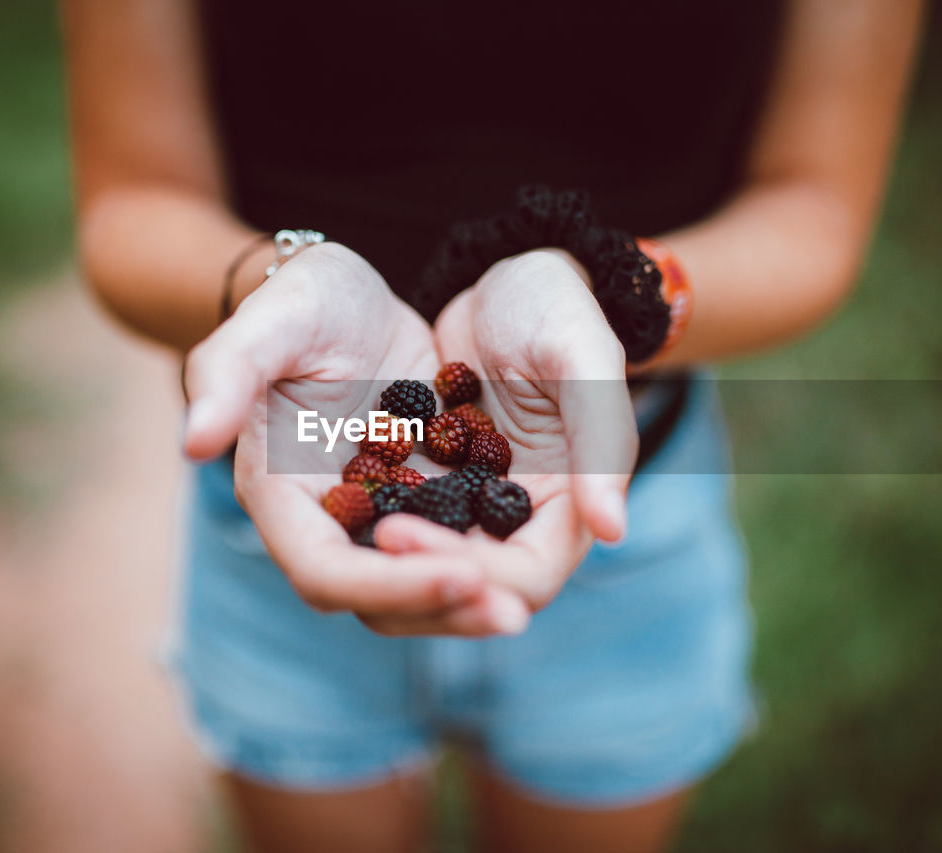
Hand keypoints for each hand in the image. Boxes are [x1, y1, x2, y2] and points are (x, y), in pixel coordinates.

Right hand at [182, 243, 529, 634]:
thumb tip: (192, 442)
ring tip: (523, 600)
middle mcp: (329, 521)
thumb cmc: (303, 300)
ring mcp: (381, 518)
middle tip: (509, 612)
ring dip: (473, 601)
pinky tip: (542, 554)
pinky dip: (493, 559)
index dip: (388, 585)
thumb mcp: (271, 319)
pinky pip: (459, 547)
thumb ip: (227, 372)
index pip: (325, 571)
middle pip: (379, 600)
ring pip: (422, 587)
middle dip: (441, 610)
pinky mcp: (425, 501)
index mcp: (282, 494)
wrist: (352, 295)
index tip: (460, 574)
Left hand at [376, 249, 637, 616]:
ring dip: (384, 568)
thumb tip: (612, 530)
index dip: (472, 576)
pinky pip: (390, 525)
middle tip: (372, 535)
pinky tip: (330, 498)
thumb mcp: (583, 357)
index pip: (524, 579)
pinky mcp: (423, 487)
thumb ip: (602, 440)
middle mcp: (515, 523)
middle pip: (467, 594)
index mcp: (568, 507)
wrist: (506, 279)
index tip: (405, 532)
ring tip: (342, 525)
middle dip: (416, 583)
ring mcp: (465, 508)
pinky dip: (363, 525)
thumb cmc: (556, 308)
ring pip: (420, 574)